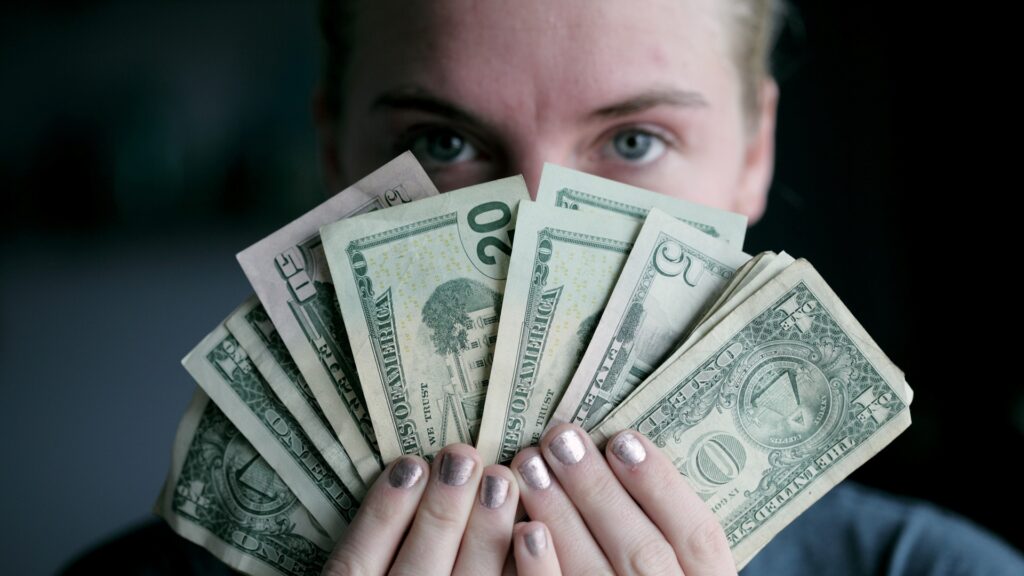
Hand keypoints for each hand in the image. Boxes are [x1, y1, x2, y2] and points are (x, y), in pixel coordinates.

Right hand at [322, 443, 560, 575]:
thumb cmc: (402, 569)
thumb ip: (377, 534)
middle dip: (442, 509)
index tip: (410, 465)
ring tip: (499, 478)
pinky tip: (530, 529)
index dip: (384, 513)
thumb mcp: (372, 563)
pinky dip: (520, 565)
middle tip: (462, 457)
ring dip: (485, 531)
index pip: (358, 564)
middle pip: (418, 570)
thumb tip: (412, 472)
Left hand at [510, 423, 736, 575]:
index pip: (699, 538)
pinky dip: (542, 572)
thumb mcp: (676, 570)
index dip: (662, 486)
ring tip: (530, 465)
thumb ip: (659, 532)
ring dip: (561, 516)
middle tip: (560, 438)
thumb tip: (616, 453)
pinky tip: (524, 531)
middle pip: (642, 553)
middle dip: (598, 490)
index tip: (623, 438)